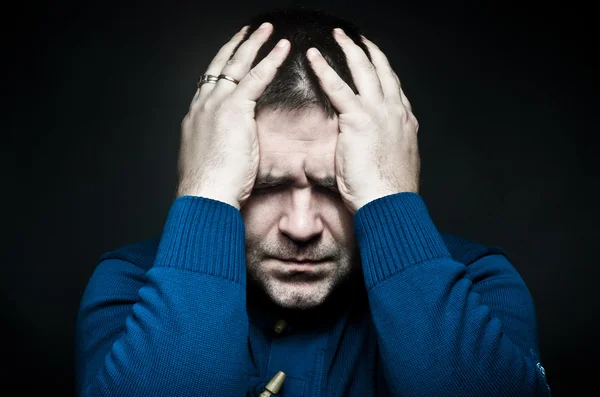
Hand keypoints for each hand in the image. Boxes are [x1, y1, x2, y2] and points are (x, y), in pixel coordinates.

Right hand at [176, 23, 289, 209]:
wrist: (205, 194)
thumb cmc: (210, 187)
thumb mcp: (210, 160)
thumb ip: (219, 145)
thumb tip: (228, 148)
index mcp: (196, 117)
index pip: (209, 83)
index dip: (222, 66)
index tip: (230, 56)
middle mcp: (202, 104)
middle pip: (219, 66)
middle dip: (234, 45)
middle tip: (247, 30)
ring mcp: (215, 103)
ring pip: (236, 64)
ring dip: (253, 43)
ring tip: (266, 30)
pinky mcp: (233, 108)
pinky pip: (255, 77)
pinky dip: (270, 60)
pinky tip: (281, 48)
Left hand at [307, 29, 419, 213]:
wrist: (390, 203)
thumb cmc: (388, 193)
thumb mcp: (391, 166)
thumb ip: (382, 151)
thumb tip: (368, 152)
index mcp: (405, 123)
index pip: (394, 89)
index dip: (385, 72)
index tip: (377, 62)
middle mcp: (395, 111)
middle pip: (382, 71)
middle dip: (369, 51)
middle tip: (358, 38)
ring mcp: (379, 112)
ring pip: (364, 69)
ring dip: (350, 49)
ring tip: (339, 35)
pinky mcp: (359, 118)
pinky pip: (337, 86)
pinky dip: (324, 69)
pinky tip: (314, 57)